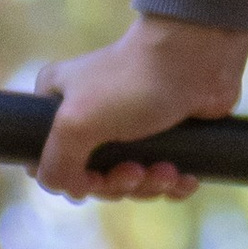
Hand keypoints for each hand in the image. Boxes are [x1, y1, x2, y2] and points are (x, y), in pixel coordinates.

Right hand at [34, 14, 247, 201]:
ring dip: (150, 185)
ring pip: (131, 179)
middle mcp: (90, 115)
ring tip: (168, 171)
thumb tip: (73, 191)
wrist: (196, 58)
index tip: (98, 178)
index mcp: (58, 104)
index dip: (75, 180)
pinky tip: (184, 178)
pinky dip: (174, 184)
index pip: (51, 159)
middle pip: (95, 176)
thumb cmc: (130, 82)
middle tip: (138, 172)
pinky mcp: (165, 135)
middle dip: (121, 183)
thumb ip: (56, 164)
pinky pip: (163, 177)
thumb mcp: (75, 123)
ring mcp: (129, 126)